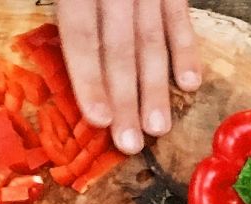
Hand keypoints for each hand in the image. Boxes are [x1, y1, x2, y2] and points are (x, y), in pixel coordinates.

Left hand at [56, 0, 201, 155]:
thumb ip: (63, 10)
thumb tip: (61, 57)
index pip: (82, 37)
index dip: (89, 79)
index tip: (99, 120)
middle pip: (120, 50)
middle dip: (126, 100)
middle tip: (130, 143)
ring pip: (152, 42)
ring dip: (156, 88)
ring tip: (158, 127)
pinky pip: (179, 17)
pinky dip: (186, 51)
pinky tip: (189, 84)